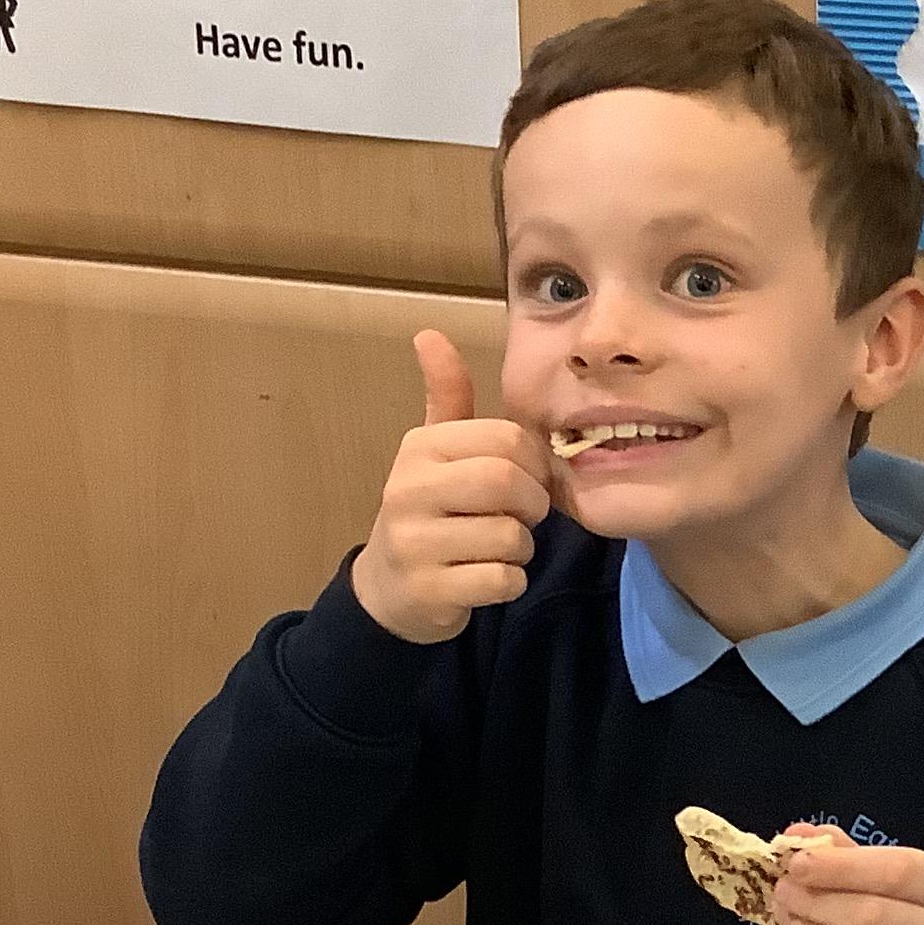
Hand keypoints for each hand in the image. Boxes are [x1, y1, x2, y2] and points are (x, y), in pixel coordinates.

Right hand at [350, 330, 550, 645]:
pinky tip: (488, 576)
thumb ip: (447, 396)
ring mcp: (414, 543)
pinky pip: (502, 581)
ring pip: (510, 537)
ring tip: (499, 547)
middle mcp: (408, 489)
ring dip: (522, 548)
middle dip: (532, 503)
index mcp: (420, 447)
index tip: (526, 477)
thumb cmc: (429, 509)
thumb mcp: (434, 450)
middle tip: (524, 515)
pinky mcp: (428, 591)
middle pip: (506, 483)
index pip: (505, 438)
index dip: (534, 461)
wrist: (389, 588)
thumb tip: (429, 333)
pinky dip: (510, 582)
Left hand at [767, 833, 923, 924]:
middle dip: (815, 901)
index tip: (797, 863)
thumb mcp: (874, 879)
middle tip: (783, 893)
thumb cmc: (888, 923)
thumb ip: (839, 853)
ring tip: (791, 922)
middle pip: (870, 913)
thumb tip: (796, 836)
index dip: (842, 866)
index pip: (898, 870)